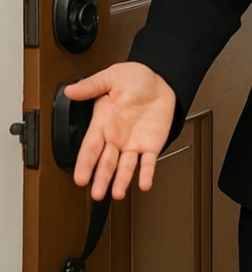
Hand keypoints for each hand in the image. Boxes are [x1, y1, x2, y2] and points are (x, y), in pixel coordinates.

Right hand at [64, 62, 175, 200]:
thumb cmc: (135, 78)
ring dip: (121, 181)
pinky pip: (149, 161)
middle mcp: (116, 137)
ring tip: (117, 194)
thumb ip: (91, 86)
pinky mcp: (151, 144)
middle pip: (106, 162)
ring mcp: (133, 143)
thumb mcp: (112, 77)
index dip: (85, 163)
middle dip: (101, 178)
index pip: (90, 147)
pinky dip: (147, 173)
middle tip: (97, 194)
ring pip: (125, 166)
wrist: (161, 79)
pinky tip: (144, 184)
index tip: (80, 177)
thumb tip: (70, 90)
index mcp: (103, 122)